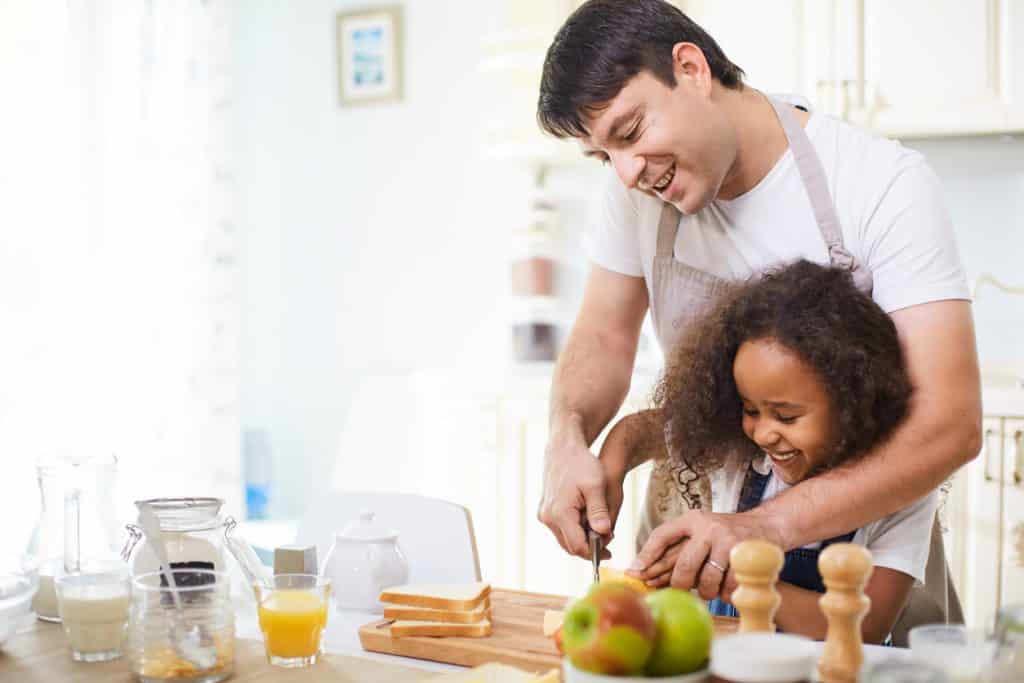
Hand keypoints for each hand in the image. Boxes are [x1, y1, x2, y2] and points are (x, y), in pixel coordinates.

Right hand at [538, 432, 611, 558]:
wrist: (564, 448)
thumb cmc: (582, 463)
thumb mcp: (596, 485)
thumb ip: (599, 511)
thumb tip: (604, 534)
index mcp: (560, 513)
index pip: (577, 546)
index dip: (594, 553)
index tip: (609, 552)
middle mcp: (547, 517)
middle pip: (569, 545)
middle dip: (589, 547)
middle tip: (608, 541)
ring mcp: (544, 513)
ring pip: (564, 538)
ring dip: (582, 539)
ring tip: (600, 529)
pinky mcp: (545, 510)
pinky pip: (560, 528)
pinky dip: (574, 530)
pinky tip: (588, 521)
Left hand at [627, 509, 780, 599]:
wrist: (767, 526)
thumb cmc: (727, 535)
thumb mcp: (702, 532)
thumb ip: (679, 549)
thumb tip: (644, 572)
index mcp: (693, 520)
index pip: (662, 535)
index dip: (646, 554)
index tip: (635, 571)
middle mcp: (708, 528)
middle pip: (684, 565)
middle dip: (679, 584)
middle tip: (679, 591)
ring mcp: (728, 541)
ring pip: (707, 581)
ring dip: (707, 591)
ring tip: (710, 588)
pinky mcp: (745, 556)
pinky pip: (728, 587)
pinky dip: (726, 593)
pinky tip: (727, 587)